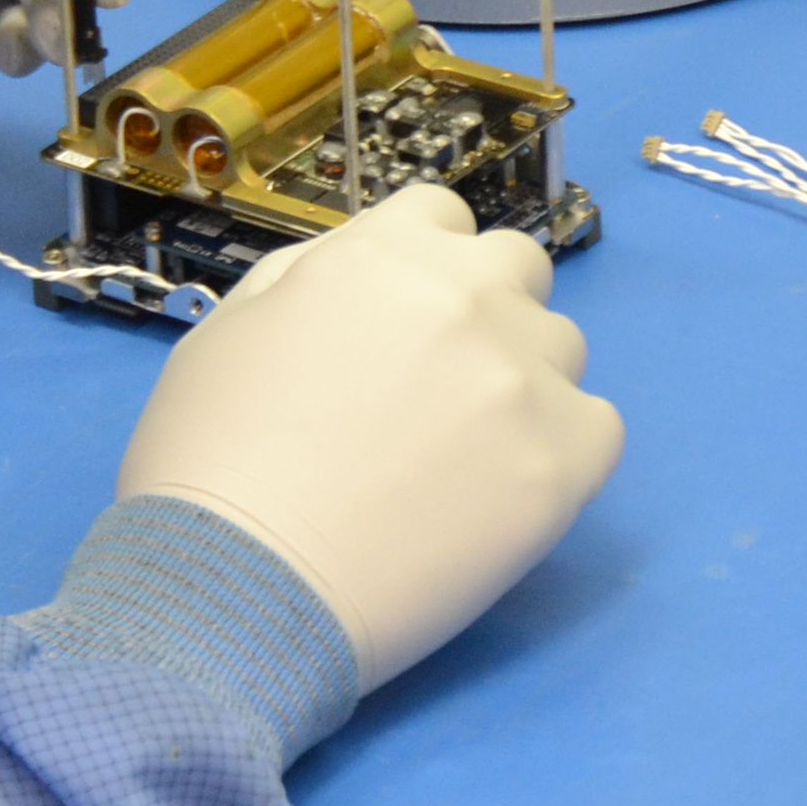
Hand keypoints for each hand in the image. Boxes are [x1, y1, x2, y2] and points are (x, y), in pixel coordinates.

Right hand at [116, 184, 624, 691]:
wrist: (238, 590)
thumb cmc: (208, 469)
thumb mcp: (227, 329)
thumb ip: (310, 278)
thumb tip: (363, 268)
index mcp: (380, 254)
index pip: (443, 215)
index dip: (423, 267)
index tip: (405, 321)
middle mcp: (464, 296)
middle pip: (518, 267)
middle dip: (485, 310)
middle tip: (436, 389)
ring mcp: (520, 378)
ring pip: (560, 348)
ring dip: (522, 381)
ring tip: (459, 456)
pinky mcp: (563, 462)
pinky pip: (598, 427)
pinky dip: (560, 452)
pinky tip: (498, 494)